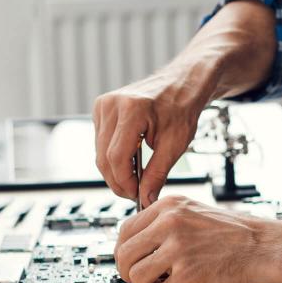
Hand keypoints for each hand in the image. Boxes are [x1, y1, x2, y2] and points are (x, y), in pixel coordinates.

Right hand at [93, 71, 212, 207]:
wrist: (181, 84)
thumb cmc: (182, 108)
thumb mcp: (175, 144)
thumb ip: (157, 173)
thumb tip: (146, 198)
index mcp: (132, 110)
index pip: (116, 157)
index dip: (125, 182)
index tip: (136, 195)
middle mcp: (112, 104)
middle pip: (104, 157)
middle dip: (118, 181)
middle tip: (135, 193)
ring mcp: (103, 104)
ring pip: (99, 152)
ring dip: (115, 170)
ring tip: (136, 179)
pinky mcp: (101, 108)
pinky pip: (100, 142)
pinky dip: (113, 156)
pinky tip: (130, 161)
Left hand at [113, 195, 276, 282]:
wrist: (266, 247)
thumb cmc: (238, 234)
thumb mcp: (196, 213)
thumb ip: (167, 223)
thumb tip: (140, 243)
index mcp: (169, 207)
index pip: (125, 230)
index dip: (124, 251)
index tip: (131, 261)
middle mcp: (170, 223)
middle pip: (125, 254)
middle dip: (129, 273)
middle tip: (143, 280)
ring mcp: (178, 248)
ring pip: (137, 276)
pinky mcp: (188, 272)